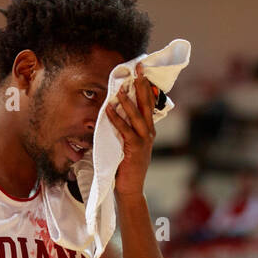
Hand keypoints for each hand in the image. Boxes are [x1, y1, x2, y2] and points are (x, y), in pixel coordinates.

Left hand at [104, 62, 157, 199]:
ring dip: (128, 101)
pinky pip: (124, 130)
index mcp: (149, 130)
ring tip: (121, 88)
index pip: (149, 103)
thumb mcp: (129, 144)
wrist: (130, 188)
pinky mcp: (135, 148)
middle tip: (139, 69)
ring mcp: (144, 141)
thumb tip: (115, 111)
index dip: (146, 86)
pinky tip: (108, 109)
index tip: (142, 71)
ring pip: (136, 116)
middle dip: (142, 85)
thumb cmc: (126, 167)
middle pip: (147, 104)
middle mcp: (149, 133)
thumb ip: (127, 129)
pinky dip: (116, 119)